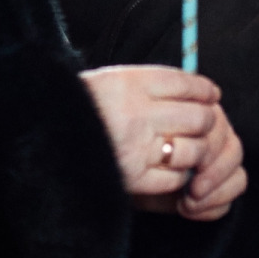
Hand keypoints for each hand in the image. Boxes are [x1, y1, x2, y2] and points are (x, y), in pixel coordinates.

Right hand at [80, 65, 245, 218]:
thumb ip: (153, 83)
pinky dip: (180, 175)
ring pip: (194, 149)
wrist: (46, 134)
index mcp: (132, 83)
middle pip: (199, 117)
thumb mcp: (114, 79)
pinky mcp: (133, 178)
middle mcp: (137, 114)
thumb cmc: (83, 106)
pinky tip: (170, 168)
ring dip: (196, 151)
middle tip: (202, 126)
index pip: (187, 84)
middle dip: (206, 123)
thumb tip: (200, 91)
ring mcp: (136, 148)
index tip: (212, 95)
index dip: (206, 90)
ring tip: (187, 148)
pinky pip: (176, 178)